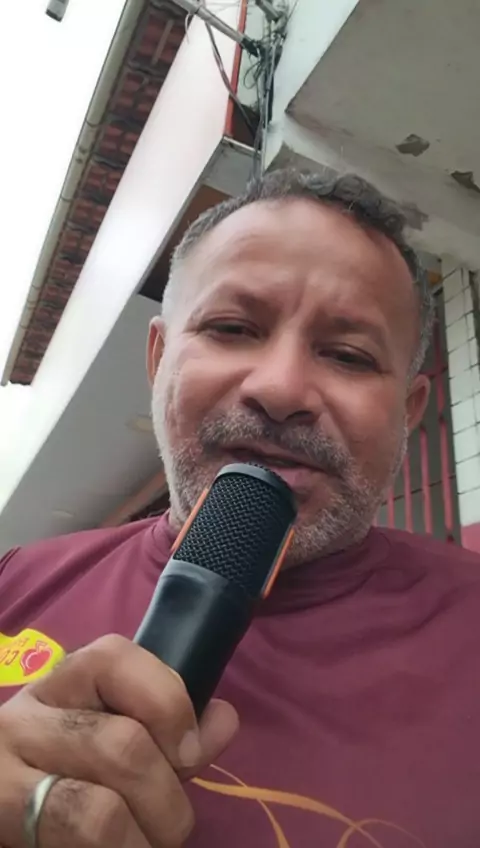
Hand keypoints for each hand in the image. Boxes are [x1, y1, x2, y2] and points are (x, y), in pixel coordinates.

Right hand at [0, 635, 237, 846]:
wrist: (15, 818)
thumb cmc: (74, 777)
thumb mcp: (120, 741)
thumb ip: (171, 730)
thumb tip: (222, 719)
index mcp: (62, 684)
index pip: (114, 658)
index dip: (169, 705)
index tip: (187, 753)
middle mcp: (23, 719)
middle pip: (122, 745)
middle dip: (168, 800)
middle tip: (171, 827)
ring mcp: (4, 777)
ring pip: (101, 811)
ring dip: (146, 841)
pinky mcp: (0, 821)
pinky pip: (81, 842)